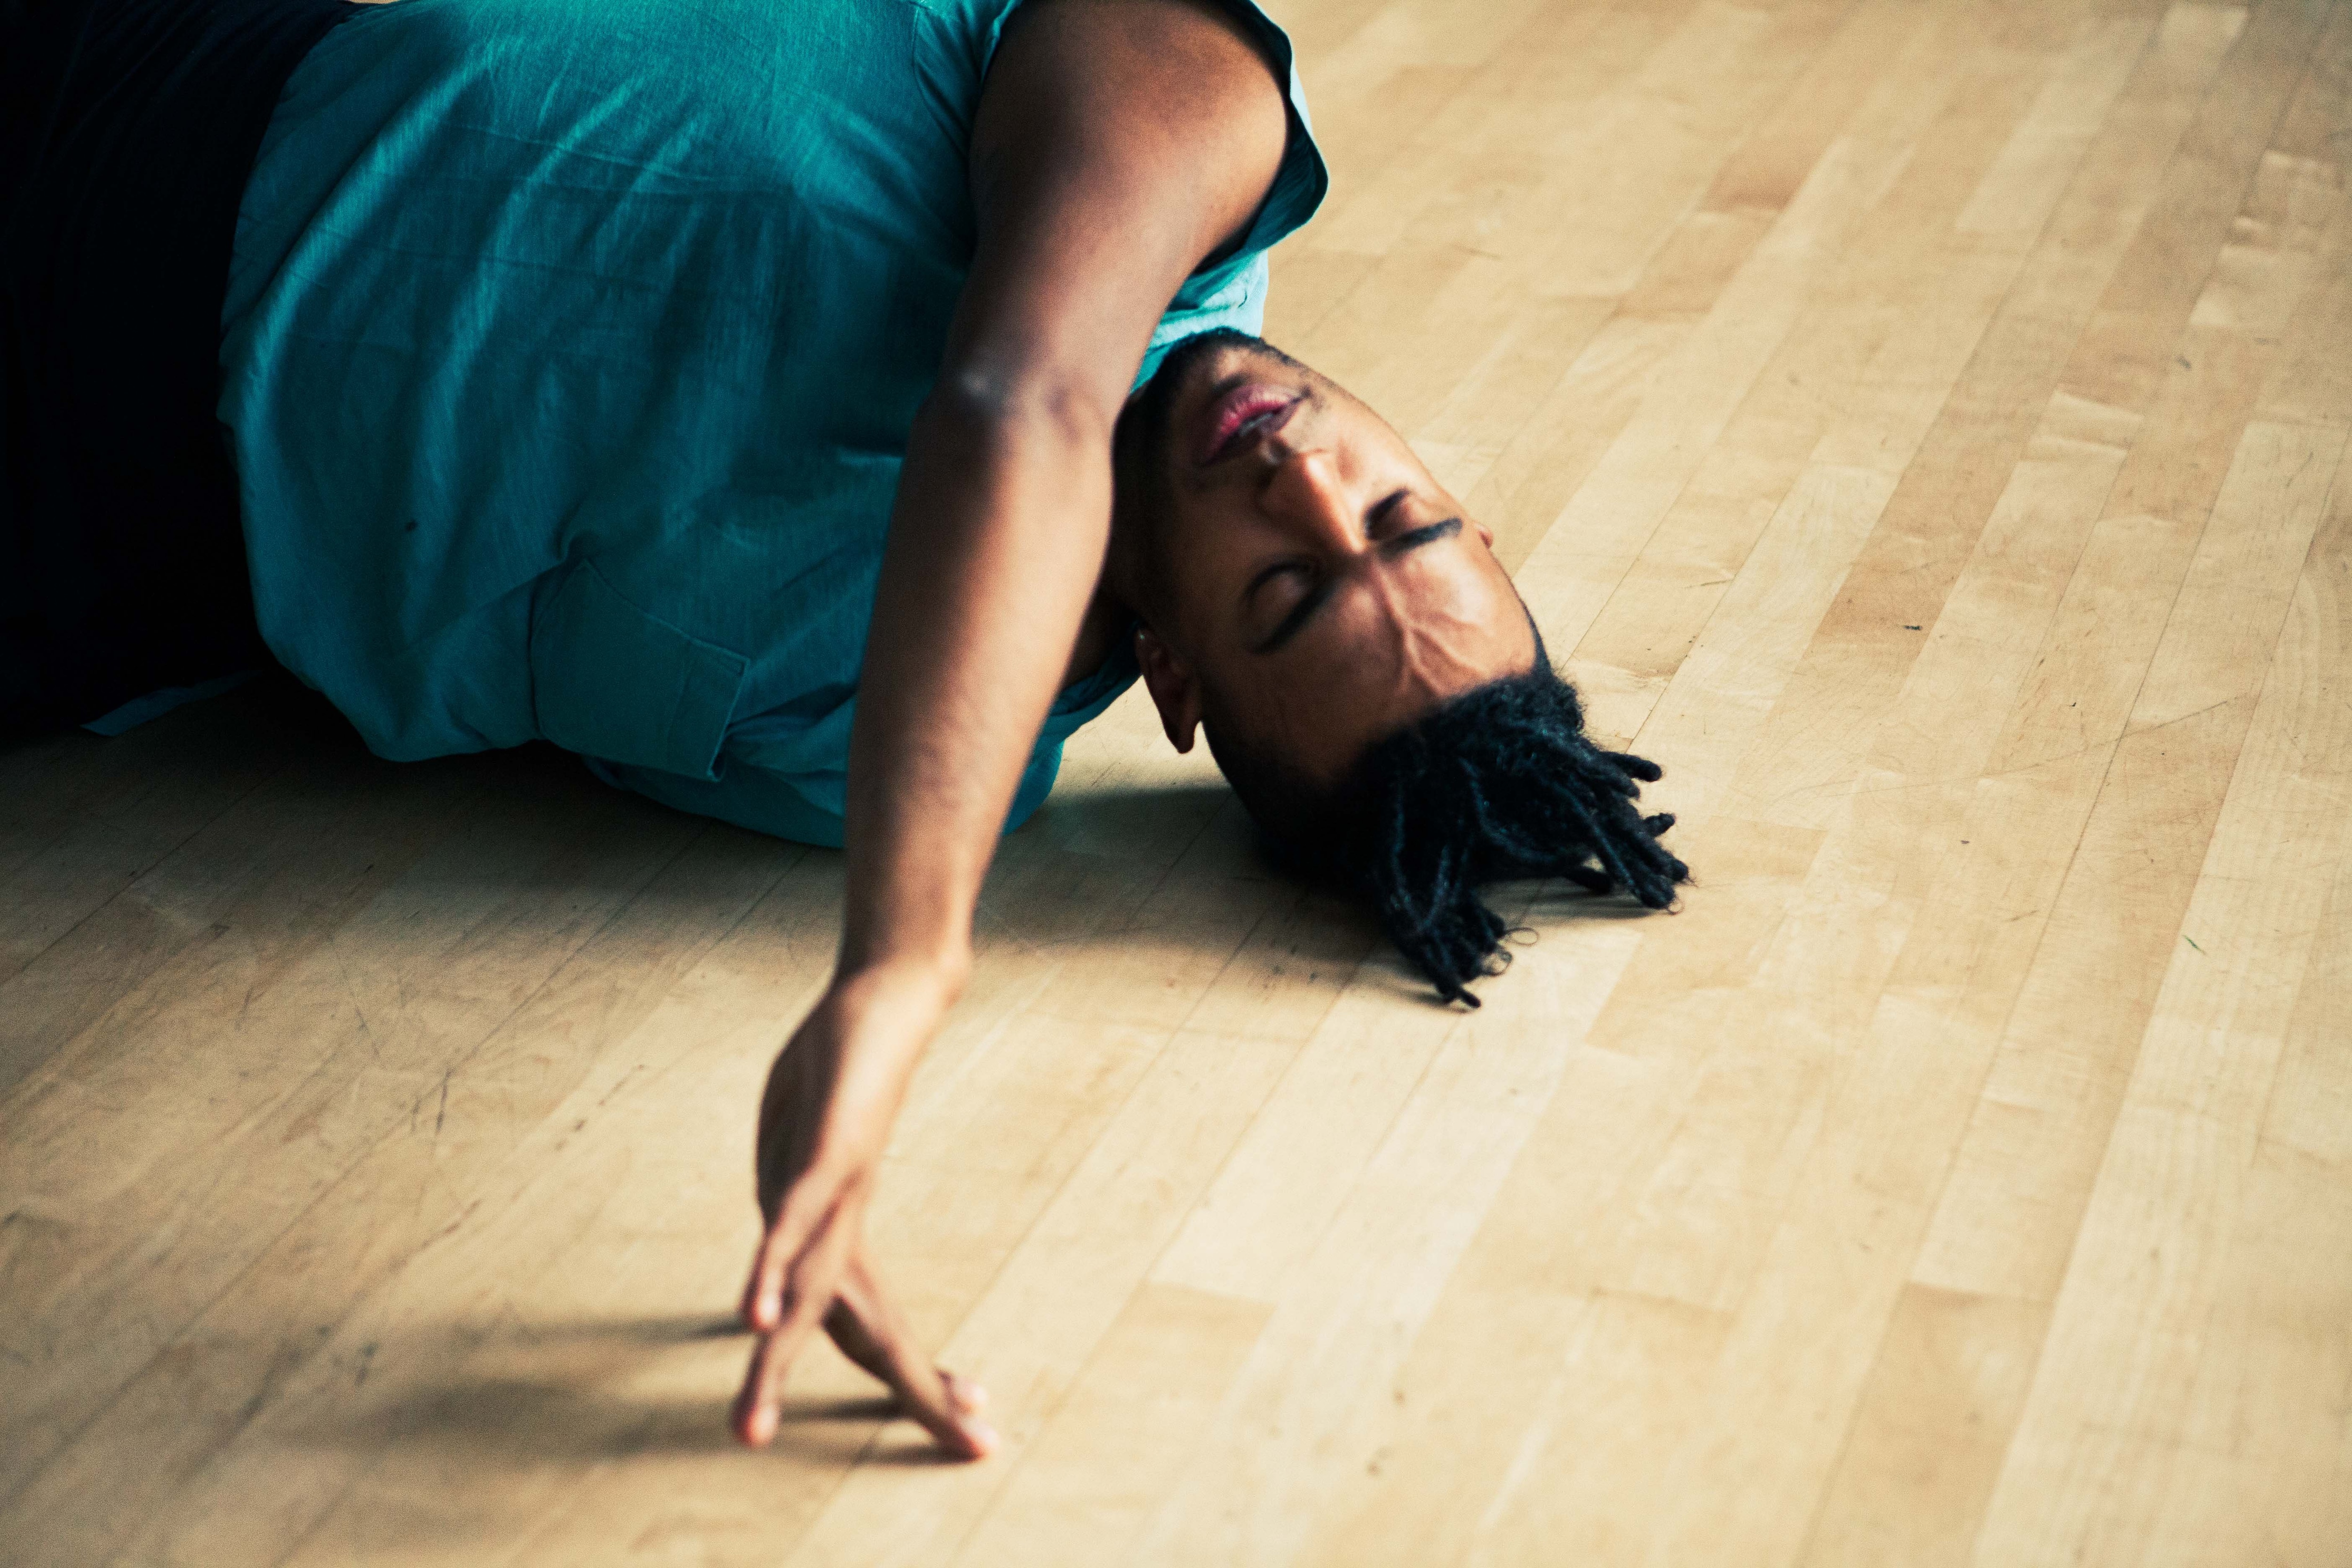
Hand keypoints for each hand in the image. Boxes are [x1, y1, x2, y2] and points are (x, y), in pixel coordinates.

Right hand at [731, 970, 996, 1458]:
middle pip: (870, 1329)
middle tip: (969, 1454)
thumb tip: (781, 1232)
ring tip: (752, 1427)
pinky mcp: (827, 1148)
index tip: (975, 1415)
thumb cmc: (845, 1063)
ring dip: (778, 1366)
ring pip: (811, 1294)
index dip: (915, 1373)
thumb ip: (793, 1190)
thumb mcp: (806, 1139)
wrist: (893, 989)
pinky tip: (751, 1318)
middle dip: (908, 1399)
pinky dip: (768, 1271)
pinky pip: (793, 1223)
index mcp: (842, 1226)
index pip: (879, 1320)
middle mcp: (848, 1218)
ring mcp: (839, 1187)